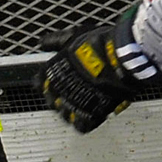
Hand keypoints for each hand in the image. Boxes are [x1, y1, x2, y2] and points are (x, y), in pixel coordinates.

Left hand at [39, 4, 161, 132]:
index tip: (55, 81)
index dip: (47, 82)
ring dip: (70, 110)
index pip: (40, 83)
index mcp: (54, 72)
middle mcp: (61, 90)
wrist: (121, 57)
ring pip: (65, 115)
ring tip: (80, 104)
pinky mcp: (92, 114)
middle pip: (51, 101)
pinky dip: (85, 121)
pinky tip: (90, 114)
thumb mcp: (74, 35)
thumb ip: (56, 40)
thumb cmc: (99, 44)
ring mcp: (76, 104)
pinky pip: (82, 125)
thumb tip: (43, 42)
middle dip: (58, 98)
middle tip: (70, 93)